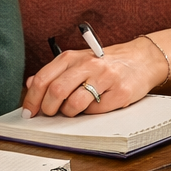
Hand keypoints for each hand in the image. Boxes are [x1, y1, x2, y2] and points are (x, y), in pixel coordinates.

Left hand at [22, 37, 163, 116]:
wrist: (141, 60)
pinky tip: (95, 105)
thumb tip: (30, 84)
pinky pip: (95, 111)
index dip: (32, 99)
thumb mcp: (77, 62)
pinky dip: (90, 113)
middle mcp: (88, 65)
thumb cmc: (106, 63)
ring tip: (74, 109)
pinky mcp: (119, 93)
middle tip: (50, 113)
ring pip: (74, 104)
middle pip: (56, 92)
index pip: (43, 79)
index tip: (29, 111)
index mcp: (72, 57)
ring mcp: (105, 78)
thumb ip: (54, 73)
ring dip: (69, 113)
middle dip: (49, 109)